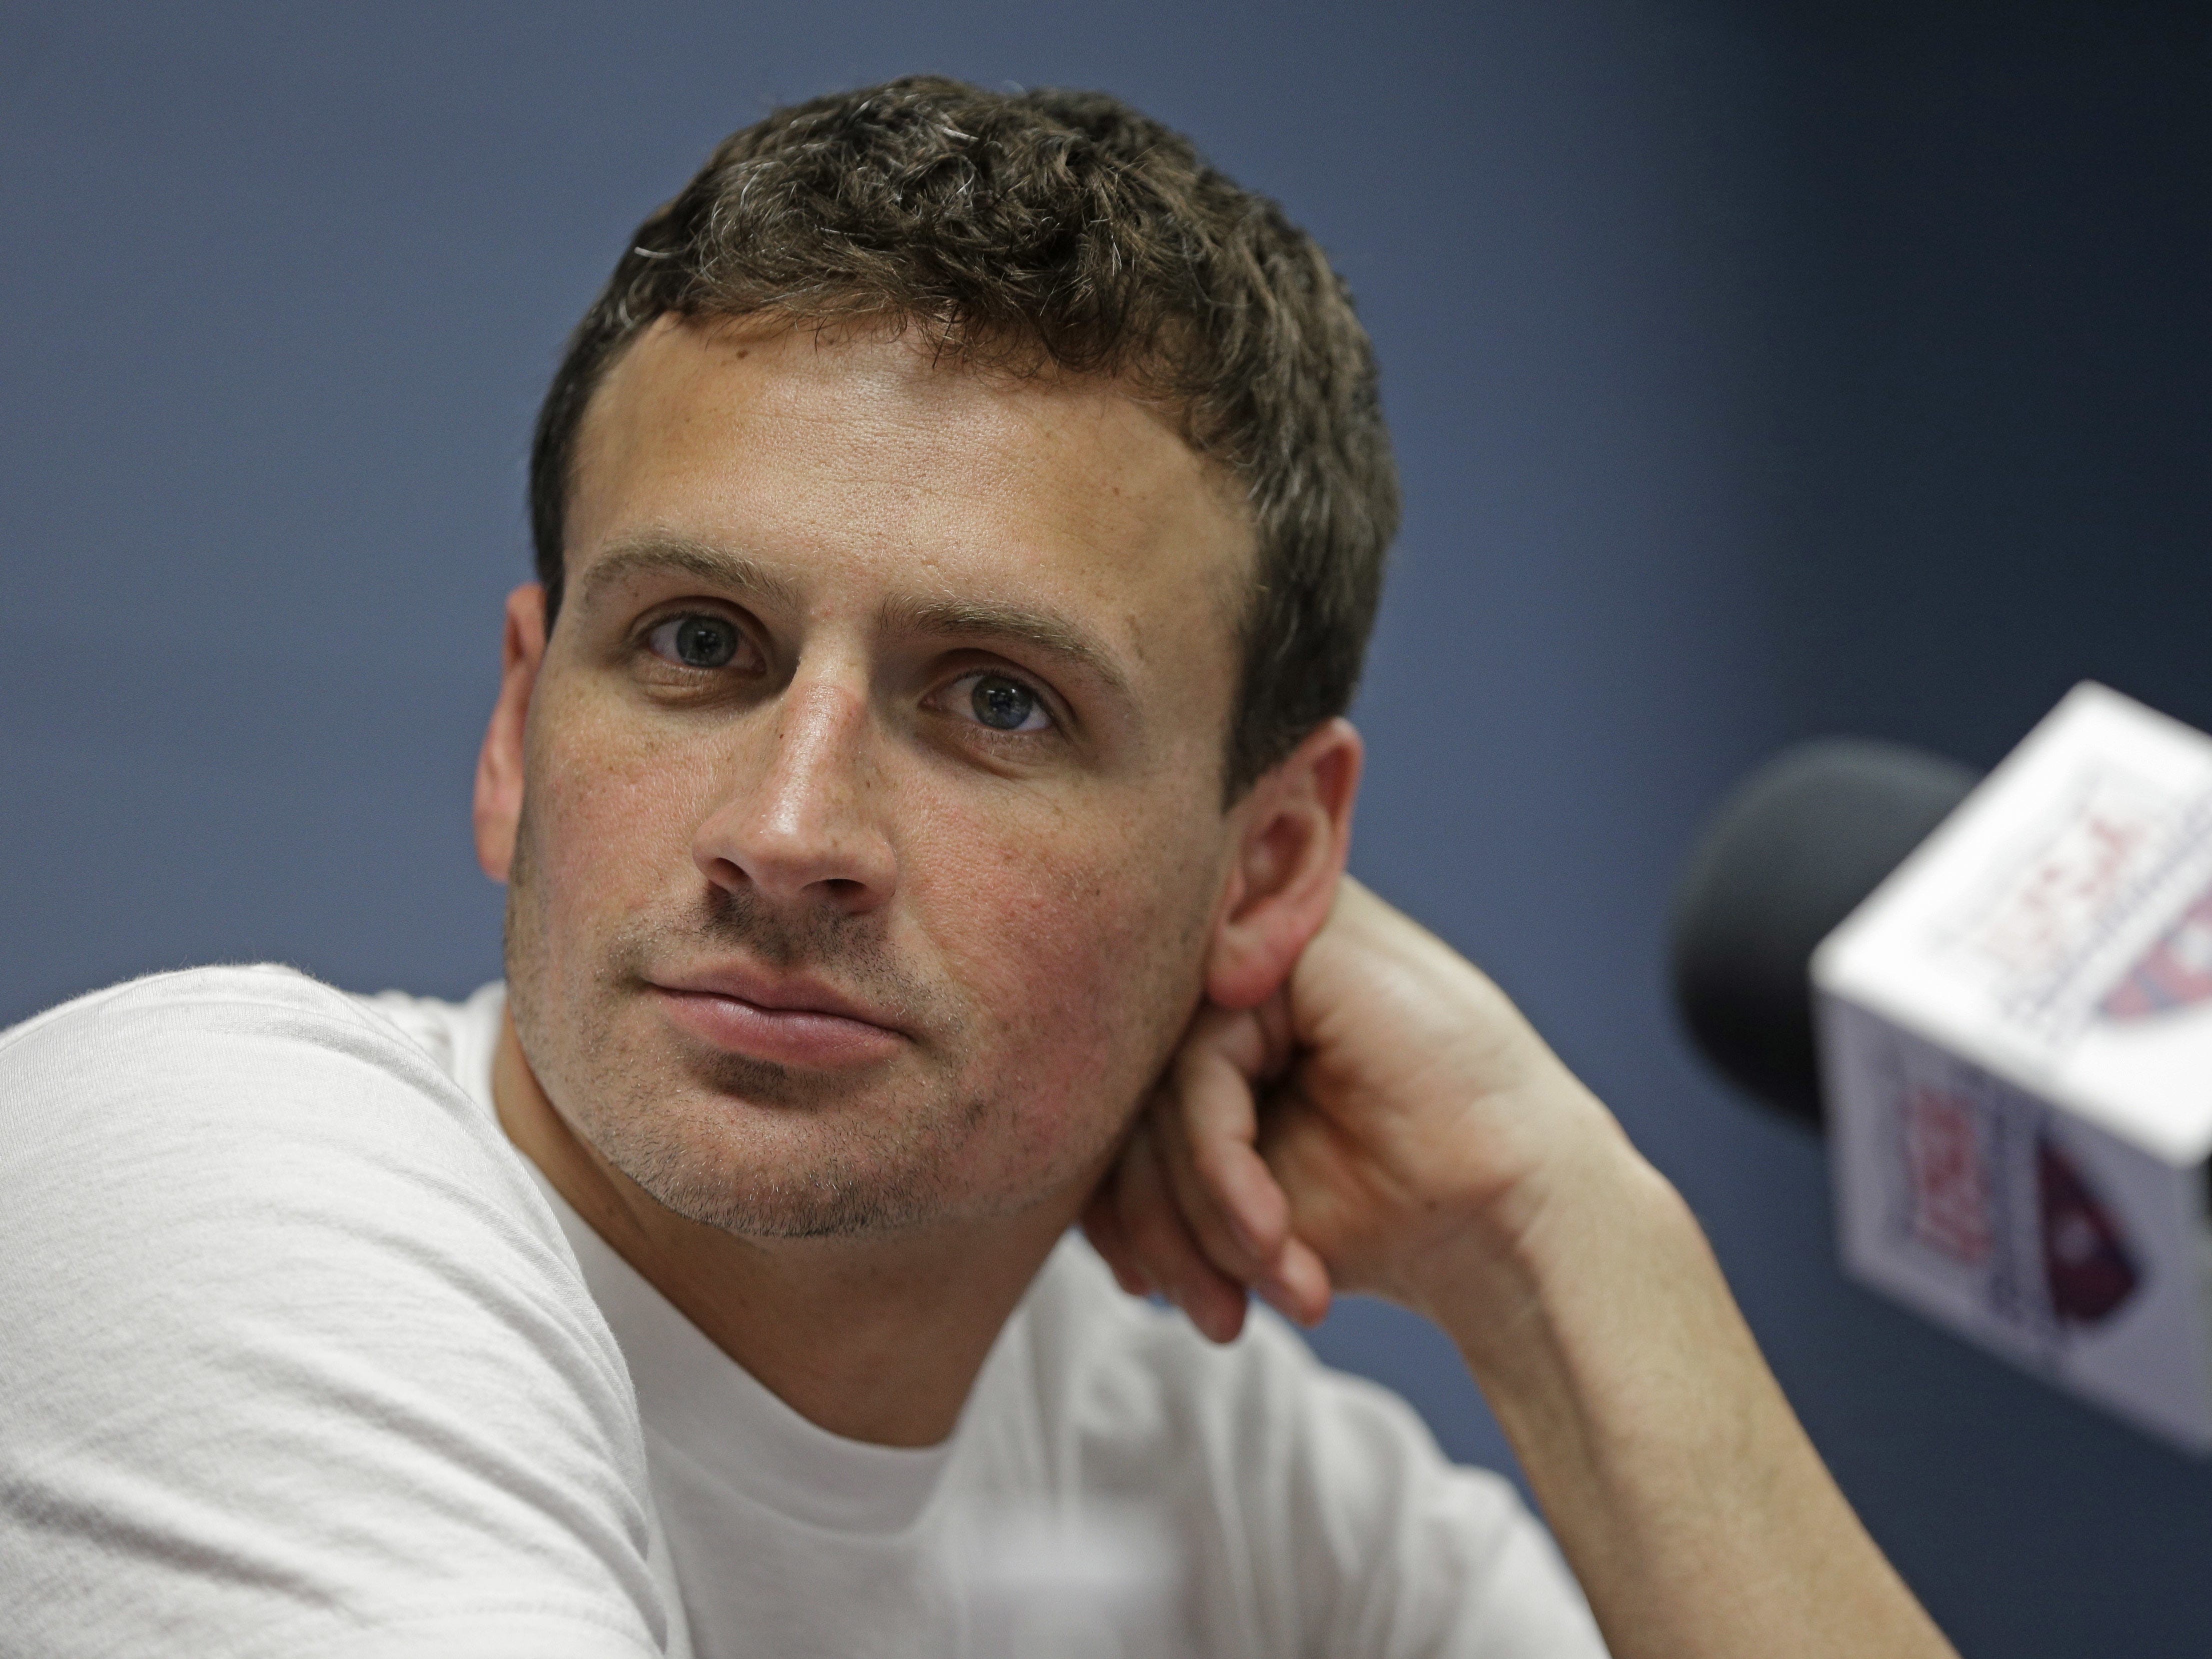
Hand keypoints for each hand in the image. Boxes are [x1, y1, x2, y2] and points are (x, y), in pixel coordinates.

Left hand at [1087, 880, 1960, 1658]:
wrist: (1519, 1229)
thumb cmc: (1393, 1213)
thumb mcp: (1247, 1200)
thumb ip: (1160, 1164)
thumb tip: (1061, 1195)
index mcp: (1233, 1014)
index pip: (1119, 1094)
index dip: (1118, 1204)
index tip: (1149, 1293)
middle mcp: (1247, 964)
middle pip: (1131, 1092)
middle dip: (1161, 1223)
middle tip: (1212, 1315)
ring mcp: (1276, 943)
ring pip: (1159, 1090)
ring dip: (1204, 1216)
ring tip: (1261, 1286)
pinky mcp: (1304, 949)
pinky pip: (1200, 1070)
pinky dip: (1225, 1174)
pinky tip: (1276, 1245)